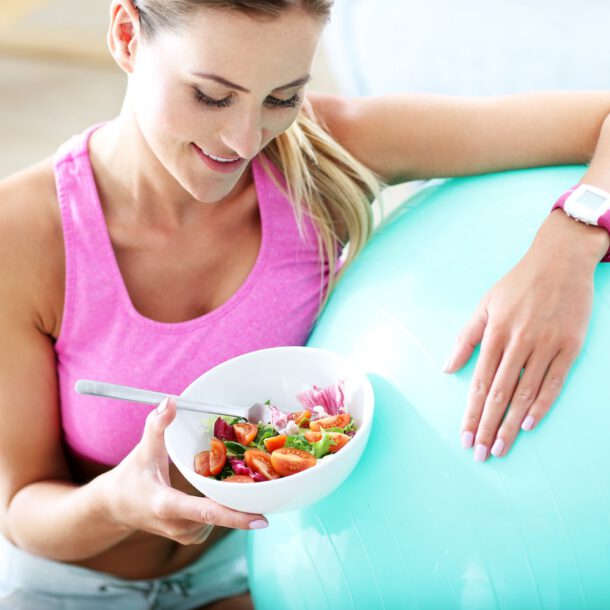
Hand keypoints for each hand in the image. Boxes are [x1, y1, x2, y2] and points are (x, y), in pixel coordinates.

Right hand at [101, 398, 267, 543]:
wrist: (116, 508)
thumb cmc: (131, 476)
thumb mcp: (143, 450)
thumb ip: (157, 425)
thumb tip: (171, 401)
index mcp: (167, 505)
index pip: (206, 512)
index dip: (236, 517)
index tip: (262, 519)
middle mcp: (179, 526)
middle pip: (222, 514)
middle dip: (246, 499)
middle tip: (270, 482)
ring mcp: (187, 535)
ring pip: (222, 516)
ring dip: (235, 500)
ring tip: (245, 479)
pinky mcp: (193, 536)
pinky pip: (218, 520)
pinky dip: (226, 506)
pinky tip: (229, 489)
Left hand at [444, 211, 603, 460]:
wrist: (561, 260)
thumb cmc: (518, 284)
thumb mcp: (485, 305)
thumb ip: (466, 338)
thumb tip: (446, 368)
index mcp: (495, 332)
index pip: (479, 382)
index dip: (471, 412)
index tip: (464, 435)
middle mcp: (519, 341)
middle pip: (499, 393)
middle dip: (487, 426)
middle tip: (479, 453)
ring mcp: (546, 344)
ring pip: (525, 393)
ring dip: (511, 425)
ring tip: (500, 447)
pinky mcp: (570, 346)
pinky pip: (555, 382)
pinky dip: (541, 405)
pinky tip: (528, 425)